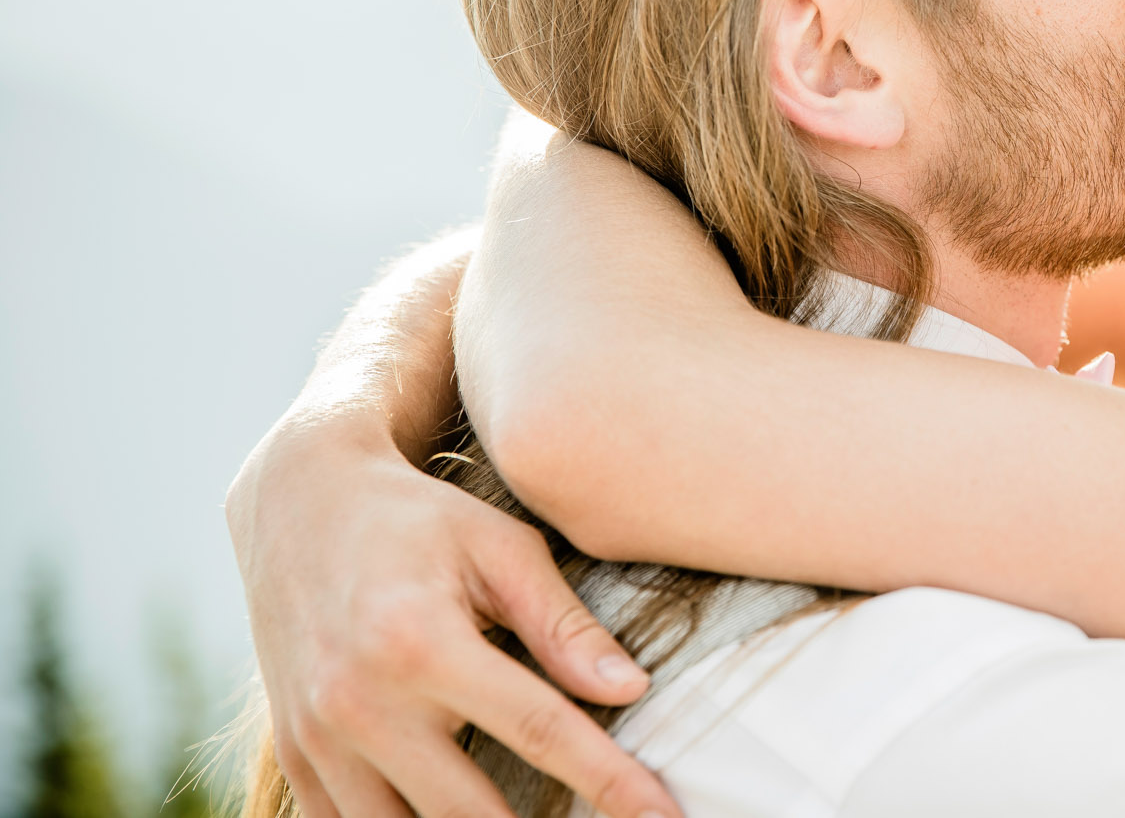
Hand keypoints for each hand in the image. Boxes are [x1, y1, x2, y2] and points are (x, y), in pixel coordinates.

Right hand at [228, 418, 682, 817]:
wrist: (298, 504)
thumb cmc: (419, 519)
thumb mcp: (499, 548)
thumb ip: (563, 624)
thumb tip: (631, 690)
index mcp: (421, 642)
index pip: (537, 730)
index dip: (607, 781)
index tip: (664, 817)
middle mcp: (360, 702)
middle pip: (471, 814)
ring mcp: (317, 740)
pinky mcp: (295, 759)